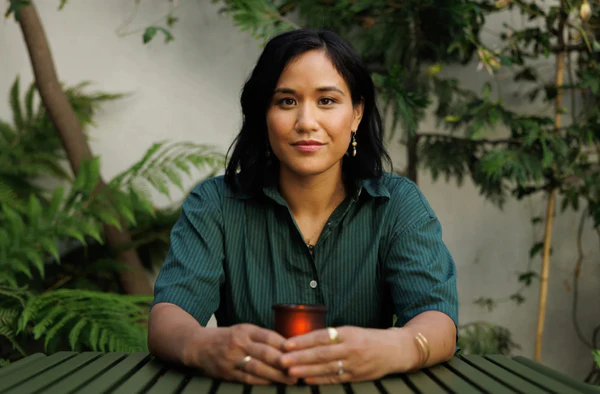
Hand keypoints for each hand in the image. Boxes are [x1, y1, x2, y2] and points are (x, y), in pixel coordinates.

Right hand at [183, 324, 297, 384]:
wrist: (198, 346)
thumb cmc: (226, 337)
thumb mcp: (243, 330)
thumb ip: (261, 337)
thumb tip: (287, 346)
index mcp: (245, 330)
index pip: (269, 336)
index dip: (285, 344)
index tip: (300, 351)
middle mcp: (239, 343)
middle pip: (265, 353)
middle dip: (284, 362)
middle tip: (299, 368)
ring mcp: (232, 358)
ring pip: (258, 367)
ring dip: (276, 375)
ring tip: (290, 379)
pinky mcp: (227, 372)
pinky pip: (248, 378)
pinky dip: (262, 381)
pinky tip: (273, 383)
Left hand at [279, 326, 407, 384]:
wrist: (395, 350)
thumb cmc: (369, 338)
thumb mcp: (352, 331)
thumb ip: (332, 336)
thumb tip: (305, 340)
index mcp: (348, 333)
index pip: (321, 336)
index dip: (303, 340)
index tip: (287, 343)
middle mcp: (351, 348)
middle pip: (321, 353)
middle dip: (300, 357)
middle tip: (282, 359)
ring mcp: (354, 364)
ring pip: (326, 367)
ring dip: (307, 370)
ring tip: (290, 371)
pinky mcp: (357, 376)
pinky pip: (335, 378)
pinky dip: (320, 380)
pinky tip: (307, 380)